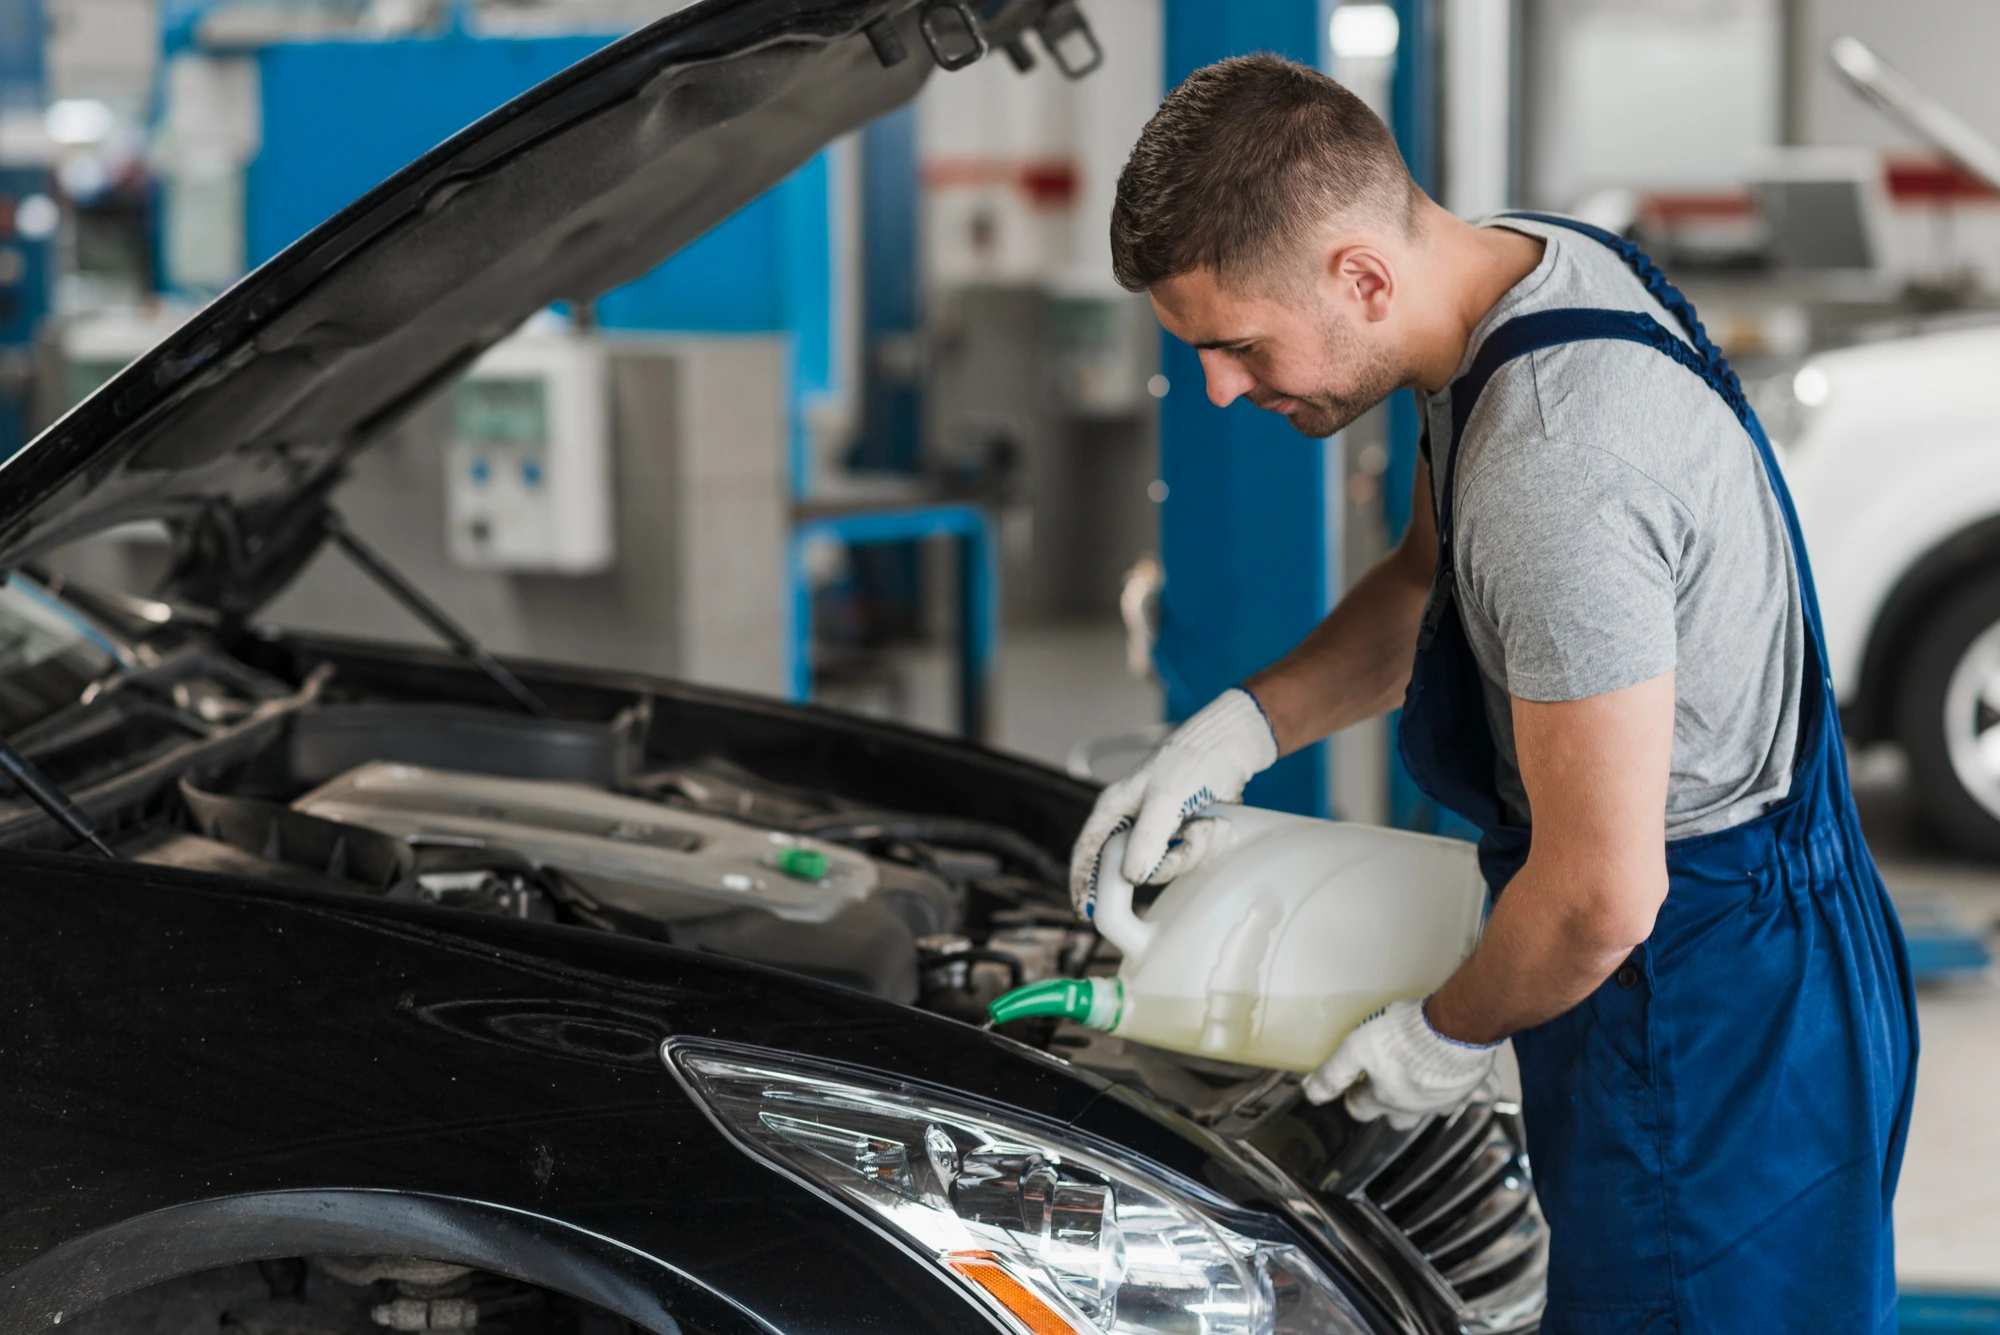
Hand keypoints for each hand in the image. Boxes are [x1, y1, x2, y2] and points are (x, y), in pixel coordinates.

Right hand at [1067, 687, 1278, 919]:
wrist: (1231, 750)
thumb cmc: (1189, 761)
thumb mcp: (1165, 798)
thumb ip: (1147, 838)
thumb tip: (1133, 877)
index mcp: (1114, 810)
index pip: (1087, 853)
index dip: (1083, 884)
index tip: (1088, 913)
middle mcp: (1133, 825)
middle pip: (1136, 869)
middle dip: (1168, 861)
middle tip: (1186, 838)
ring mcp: (1160, 834)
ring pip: (1168, 867)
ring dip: (1194, 848)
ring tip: (1205, 821)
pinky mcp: (1184, 838)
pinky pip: (1191, 860)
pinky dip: (1207, 845)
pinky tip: (1214, 823)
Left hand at [1302, 998, 1496, 1129]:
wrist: (1456, 1028)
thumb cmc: (1405, 1037)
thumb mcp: (1356, 1048)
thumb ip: (1334, 1072)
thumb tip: (1312, 1093)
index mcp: (1386, 1098)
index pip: (1362, 1110)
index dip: (1355, 1099)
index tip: (1353, 1090)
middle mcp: (1415, 1106)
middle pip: (1398, 1119)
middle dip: (1388, 1107)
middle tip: (1384, 1086)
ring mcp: (1445, 1098)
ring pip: (1430, 1108)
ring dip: (1422, 1098)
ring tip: (1418, 1076)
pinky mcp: (1470, 1084)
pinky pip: (1464, 1092)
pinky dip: (1459, 1086)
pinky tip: (1457, 1070)